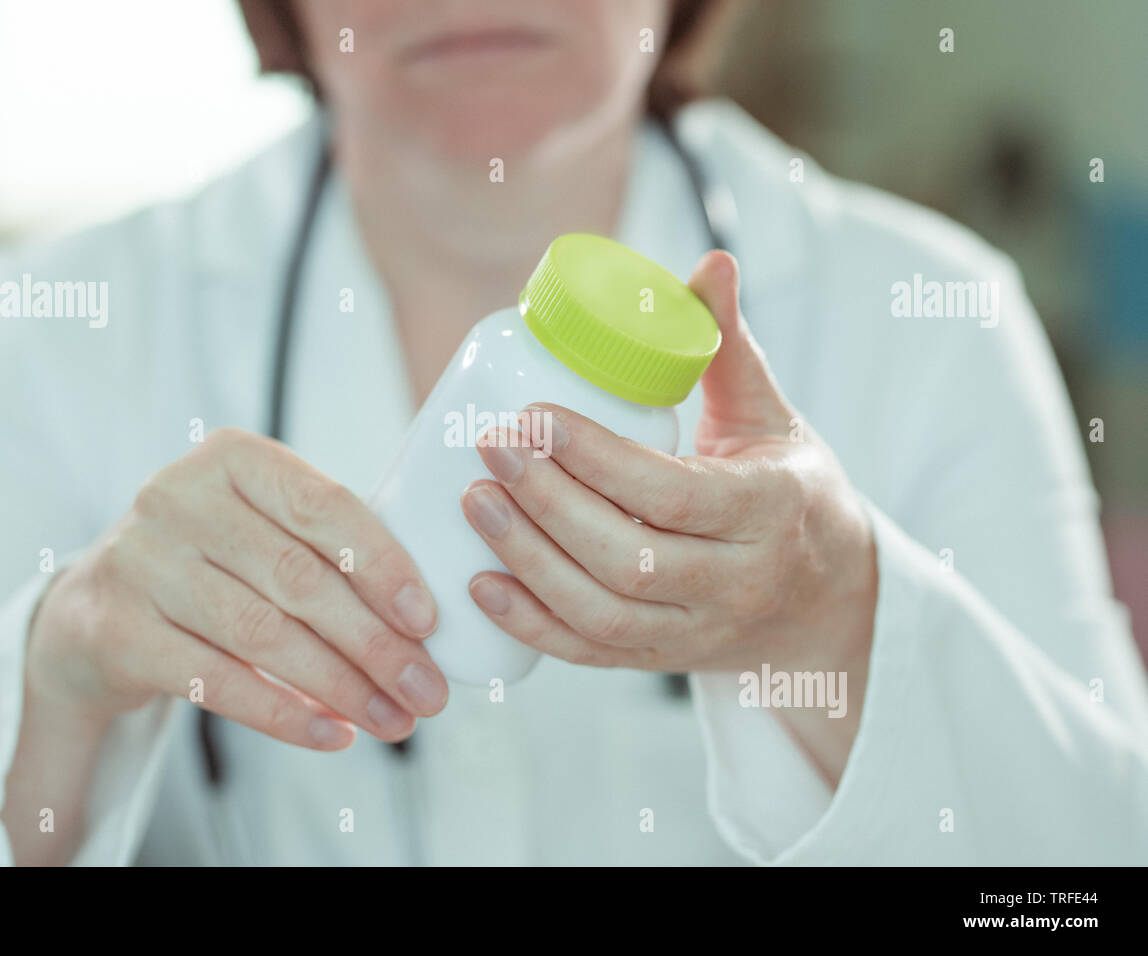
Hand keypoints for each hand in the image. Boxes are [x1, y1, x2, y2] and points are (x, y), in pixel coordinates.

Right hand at [29, 428, 448, 749]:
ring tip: (393, 721)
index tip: (428, 621)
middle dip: (375, 643)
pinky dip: (285, 715)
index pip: (324, 506)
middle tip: (427, 691)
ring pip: (263, 634)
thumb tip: (422, 624)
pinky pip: (218, 682)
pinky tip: (333, 735)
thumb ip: (330, 550)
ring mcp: (140, 563)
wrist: (95, 610)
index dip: (384, 565)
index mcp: (232, 458)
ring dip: (340, 687)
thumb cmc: (214, 563)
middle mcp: (177, 497)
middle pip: (299, 579)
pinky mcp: (118, 630)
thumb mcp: (262, 529)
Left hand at [461, 252, 876, 777]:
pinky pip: (592, 654)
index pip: (673, 491)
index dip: (595, 458)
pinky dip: (532, 625)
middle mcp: (739, 582)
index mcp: (771, 510)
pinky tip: (480, 584)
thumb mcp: (773, 418)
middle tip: (491, 447)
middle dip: (548, 505)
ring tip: (473, 502)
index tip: (533, 416)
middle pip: (630, 558)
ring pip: (604, 614)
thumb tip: (708, 264)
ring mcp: (700, 632)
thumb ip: (731, 347)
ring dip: (528, 561)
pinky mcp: (664, 660)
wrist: (826, 599)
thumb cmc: (790, 491)